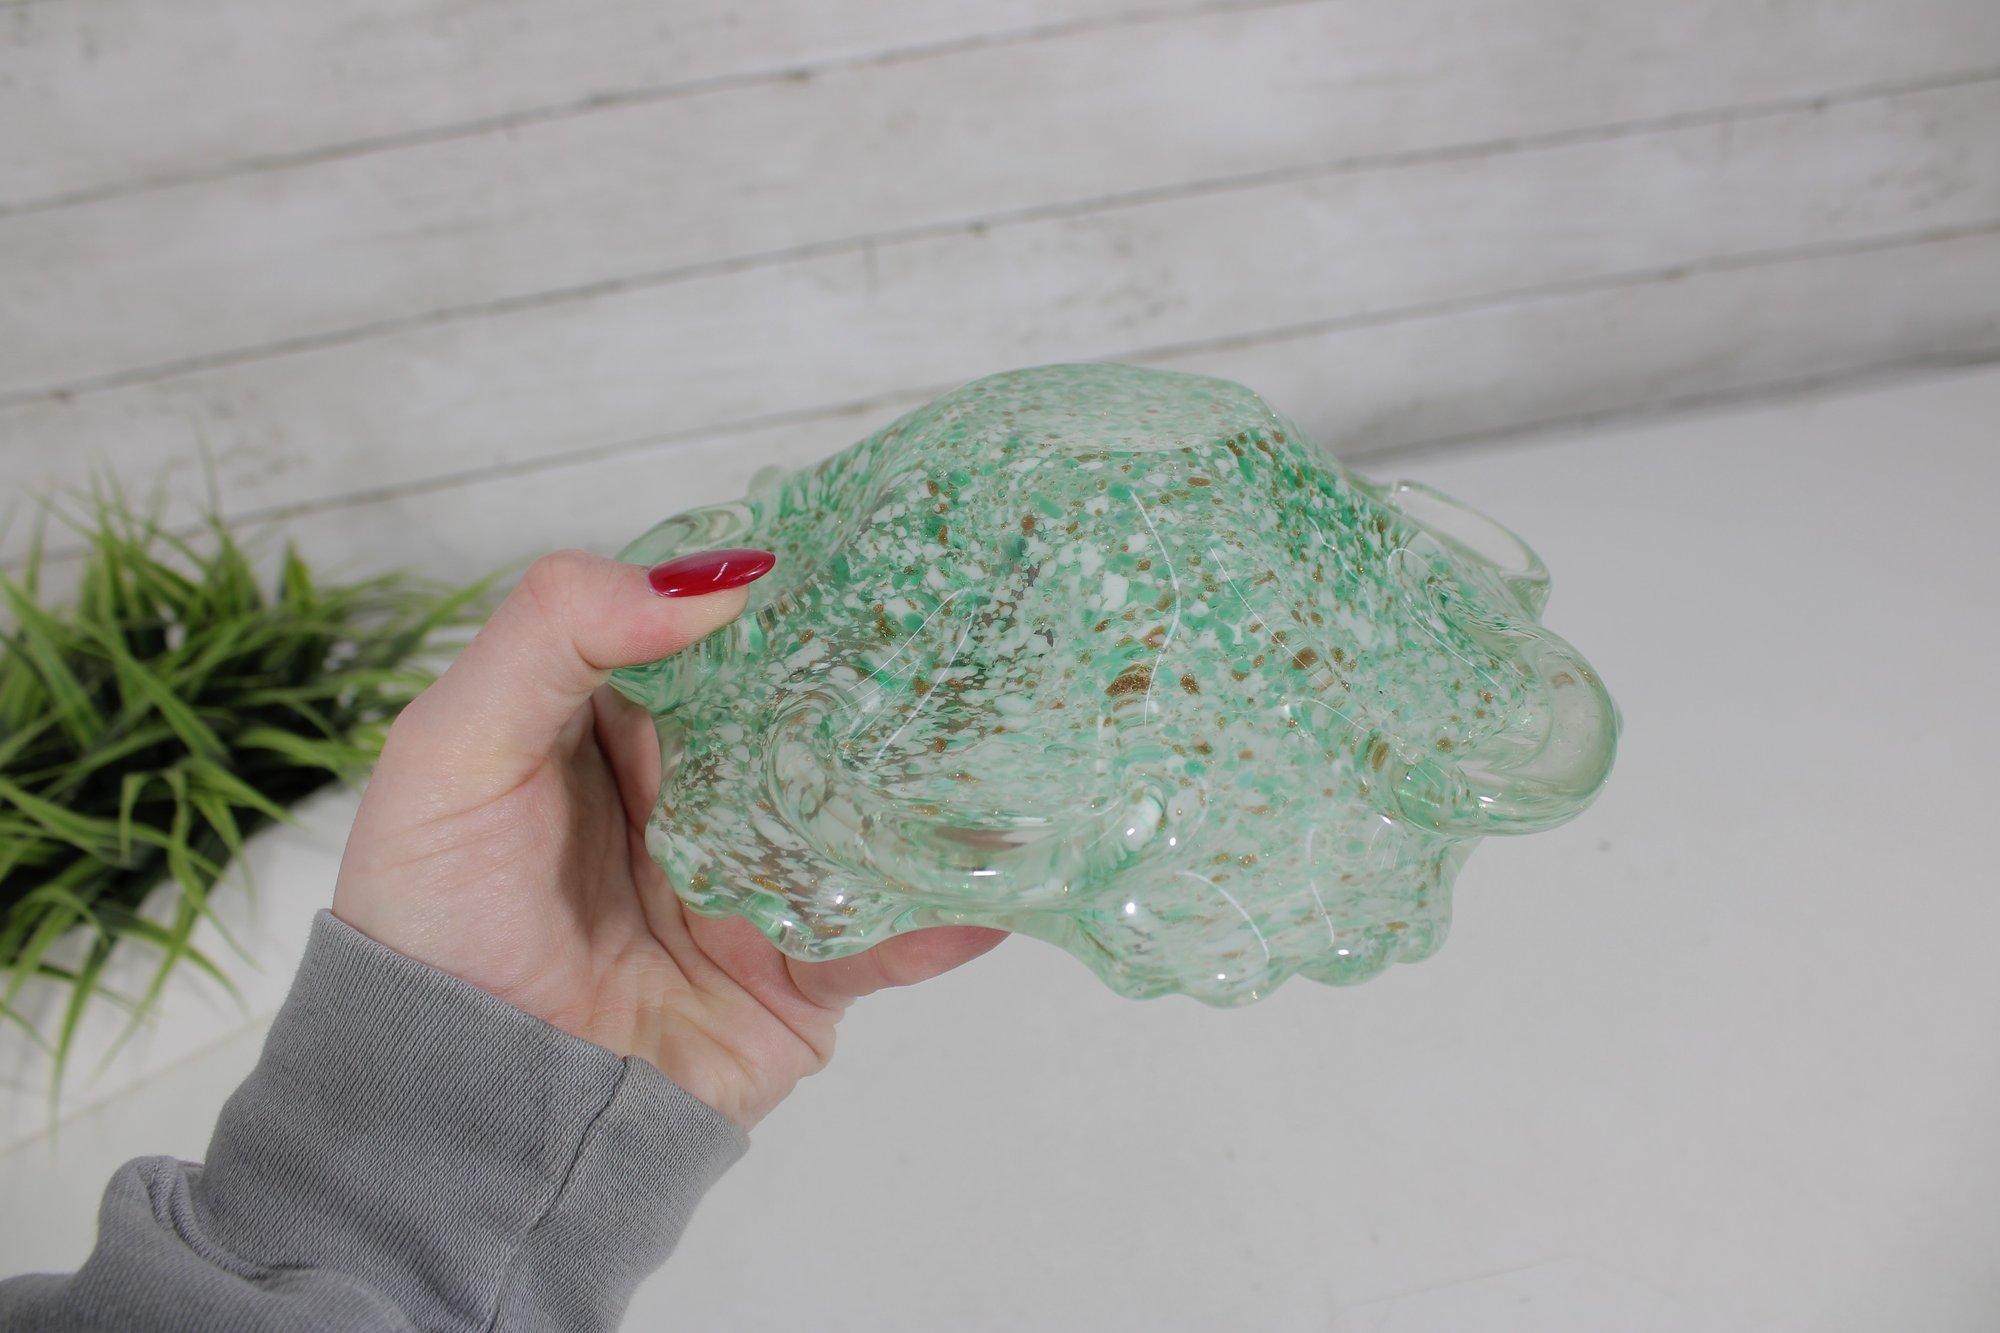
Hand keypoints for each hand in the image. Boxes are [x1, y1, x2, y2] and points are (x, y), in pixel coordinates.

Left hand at [332, 550, 1005, 1128]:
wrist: (460, 1116)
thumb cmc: (435, 921)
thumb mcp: (456, 748)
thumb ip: (555, 633)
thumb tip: (716, 575)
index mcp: (620, 723)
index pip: (718, 631)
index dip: (781, 585)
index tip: (865, 540)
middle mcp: (701, 793)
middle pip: (811, 715)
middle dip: (886, 674)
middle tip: (975, 621)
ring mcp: (758, 884)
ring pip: (865, 819)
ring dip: (936, 791)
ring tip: (1015, 746)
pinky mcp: (797, 977)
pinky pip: (883, 942)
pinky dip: (940, 922)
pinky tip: (990, 894)